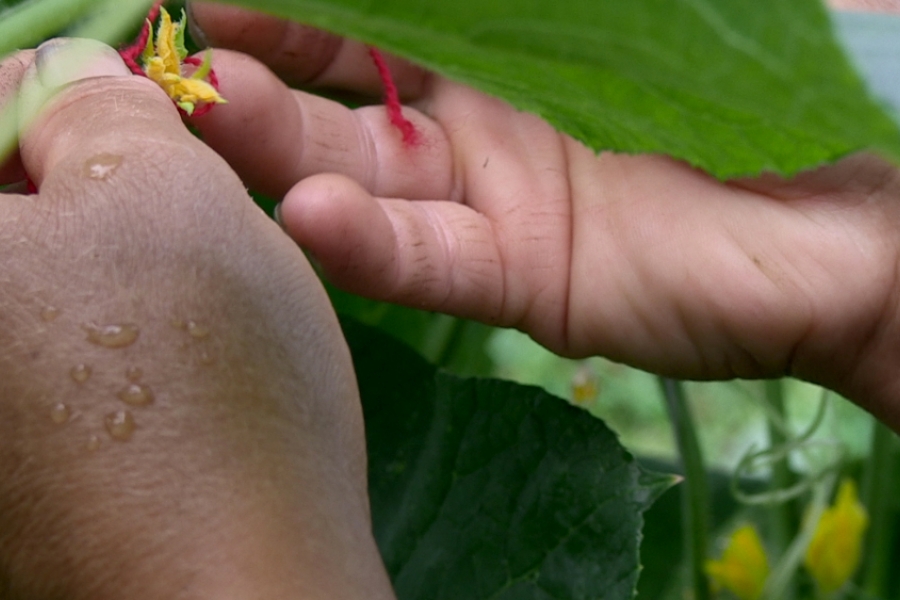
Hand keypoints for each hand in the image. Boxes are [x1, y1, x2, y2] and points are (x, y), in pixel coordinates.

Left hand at [0, 39, 393, 598]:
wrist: (241, 585)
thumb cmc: (208, 380)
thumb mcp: (174, 196)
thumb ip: (104, 111)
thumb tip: (72, 82)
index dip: (40, 100)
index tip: (116, 112)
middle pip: (3, 223)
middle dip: (75, 189)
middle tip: (169, 204)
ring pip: (36, 294)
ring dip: (102, 268)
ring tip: (186, 296)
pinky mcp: (16, 479)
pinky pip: (52, 365)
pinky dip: (105, 339)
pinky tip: (173, 368)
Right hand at [188, 3, 899, 427]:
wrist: (853, 221)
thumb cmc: (766, 80)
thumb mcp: (644, 10)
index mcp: (500, 53)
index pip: (366, 28)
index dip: (290, 10)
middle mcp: (479, 129)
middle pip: (343, 107)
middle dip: (261, 83)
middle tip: (182, 69)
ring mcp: (496, 208)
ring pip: (368, 184)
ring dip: (286, 158)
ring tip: (216, 125)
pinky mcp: (526, 282)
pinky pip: (436, 264)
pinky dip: (372, 249)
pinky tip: (310, 222)